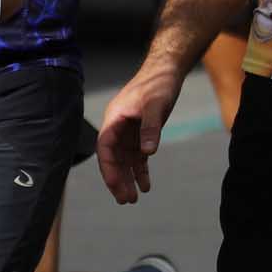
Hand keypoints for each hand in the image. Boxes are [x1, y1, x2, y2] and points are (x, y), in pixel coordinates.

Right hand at [95, 62, 183, 204]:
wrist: (166, 71)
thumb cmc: (158, 84)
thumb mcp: (156, 105)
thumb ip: (151, 128)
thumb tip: (147, 153)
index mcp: (114, 119)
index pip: (105, 148)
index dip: (108, 169)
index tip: (115, 186)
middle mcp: (118, 127)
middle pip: (113, 158)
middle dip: (118, 179)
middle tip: (126, 200)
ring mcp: (128, 131)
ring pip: (124, 160)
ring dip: (128, 178)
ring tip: (133, 199)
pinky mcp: (140, 133)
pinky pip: (137, 156)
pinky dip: (140, 170)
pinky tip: (145, 185)